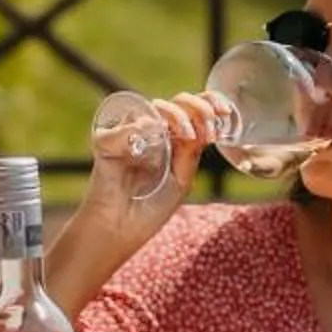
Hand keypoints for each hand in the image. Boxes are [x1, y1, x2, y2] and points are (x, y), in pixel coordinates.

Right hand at [84, 91, 216, 223]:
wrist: (121, 229)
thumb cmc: (150, 208)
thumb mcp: (182, 179)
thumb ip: (190, 152)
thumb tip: (199, 125)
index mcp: (173, 138)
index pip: (193, 110)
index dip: (210, 103)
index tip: (225, 111)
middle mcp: (153, 130)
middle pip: (178, 102)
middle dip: (199, 108)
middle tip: (209, 127)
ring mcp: (130, 132)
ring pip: (155, 106)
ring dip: (177, 116)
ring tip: (187, 135)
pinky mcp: (107, 140)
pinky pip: (126, 125)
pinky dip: (140, 128)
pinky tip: (149, 135)